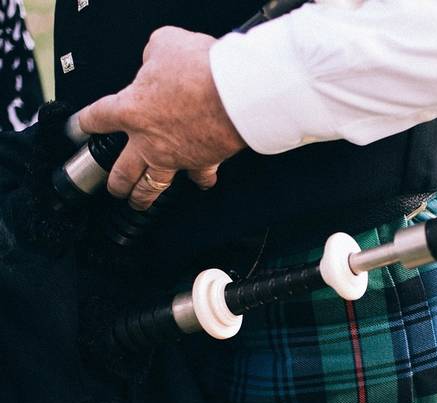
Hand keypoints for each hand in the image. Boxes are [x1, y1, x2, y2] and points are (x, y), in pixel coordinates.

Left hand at [78, 27, 246, 209]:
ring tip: (140, 202)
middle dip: (115, 183)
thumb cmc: (199, 70)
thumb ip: (153, 54)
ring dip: (144, 196)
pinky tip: (201, 182)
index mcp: (130, 110)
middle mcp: (149, 141)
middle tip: (113, 189)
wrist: (235, 95)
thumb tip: (157, 58)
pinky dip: (201, 180)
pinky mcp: (205, 162)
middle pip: (121, 171)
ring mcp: (176, 156)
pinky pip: (200, 177)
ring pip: (153, 186)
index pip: (96, 118)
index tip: (79, 127)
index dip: (83, 123)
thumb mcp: (165, 44)